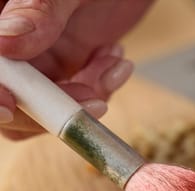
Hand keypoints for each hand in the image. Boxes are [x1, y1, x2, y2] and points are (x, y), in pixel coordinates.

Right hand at [0, 0, 153, 139]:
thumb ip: (39, 10)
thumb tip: (4, 44)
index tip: (11, 107)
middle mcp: (5, 38)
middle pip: (5, 95)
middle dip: (48, 104)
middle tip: (93, 96)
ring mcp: (31, 56)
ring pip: (38, 106)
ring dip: (81, 97)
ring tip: (113, 59)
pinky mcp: (60, 67)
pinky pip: (70, 99)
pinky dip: (97, 88)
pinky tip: (114, 56)